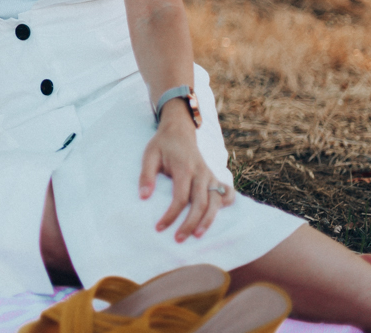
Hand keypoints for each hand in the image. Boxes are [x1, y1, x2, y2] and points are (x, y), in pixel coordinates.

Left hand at [138, 101, 234, 241]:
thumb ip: (146, 175)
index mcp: (183, 168)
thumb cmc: (162, 145)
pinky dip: (225, 206)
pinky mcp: (214, 177)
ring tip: (197, 236)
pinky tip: (217, 218)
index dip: (170, 215)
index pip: (180, 198)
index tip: (159, 227)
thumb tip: (143, 197)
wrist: (179, 130)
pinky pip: (227, 193)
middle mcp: (200, 173)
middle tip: (178, 239)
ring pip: (216, 202)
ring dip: (208, 221)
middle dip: (190, 224)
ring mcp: (210, 175)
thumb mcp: (149, 155)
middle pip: (200, 204)